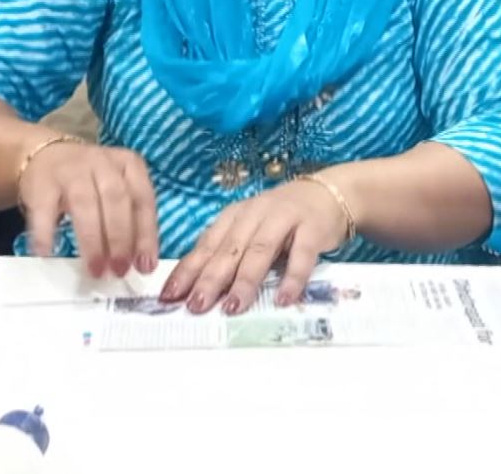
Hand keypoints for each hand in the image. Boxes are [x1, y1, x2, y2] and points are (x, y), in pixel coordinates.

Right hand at [19, 140, 159, 278]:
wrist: (45, 155)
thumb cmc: (90, 181)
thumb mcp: (116, 190)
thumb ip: (129, 219)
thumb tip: (137, 263)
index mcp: (128, 164)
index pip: (143, 200)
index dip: (146, 235)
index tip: (144, 266)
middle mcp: (102, 163)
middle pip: (116, 200)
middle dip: (120, 239)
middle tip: (119, 270)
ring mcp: (71, 170)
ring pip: (85, 204)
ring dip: (92, 241)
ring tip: (95, 269)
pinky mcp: (42, 182)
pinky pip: (44, 210)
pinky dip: (46, 233)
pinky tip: (48, 253)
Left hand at [159, 177, 351, 314]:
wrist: (330, 193)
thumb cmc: (285, 219)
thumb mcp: (252, 230)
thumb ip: (230, 254)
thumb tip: (198, 291)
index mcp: (235, 216)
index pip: (206, 245)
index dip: (188, 270)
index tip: (170, 295)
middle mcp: (255, 214)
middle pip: (228, 249)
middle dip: (210, 278)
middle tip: (196, 305)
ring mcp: (284, 218)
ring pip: (260, 250)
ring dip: (245, 280)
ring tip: (233, 307)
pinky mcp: (312, 228)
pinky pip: (301, 255)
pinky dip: (292, 277)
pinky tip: (284, 298)